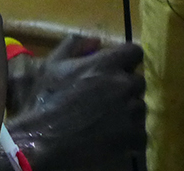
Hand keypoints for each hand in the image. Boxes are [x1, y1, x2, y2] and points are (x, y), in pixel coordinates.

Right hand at [6, 35, 144, 170]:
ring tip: (108, 123)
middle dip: (126, 88)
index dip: (126, 61)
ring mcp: (130, 112)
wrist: (42, 144)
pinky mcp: (132, 137)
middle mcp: (123, 85)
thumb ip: (74, 46)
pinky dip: (130, 137)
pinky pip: (140, 134)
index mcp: (107, 64)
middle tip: (108, 100)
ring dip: (128, 112)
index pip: (134, 53)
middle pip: (138, 82)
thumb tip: (96, 39)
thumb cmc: (44, 103)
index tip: (117, 70)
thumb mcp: (51, 67)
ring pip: (139, 108)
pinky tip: (112, 140)